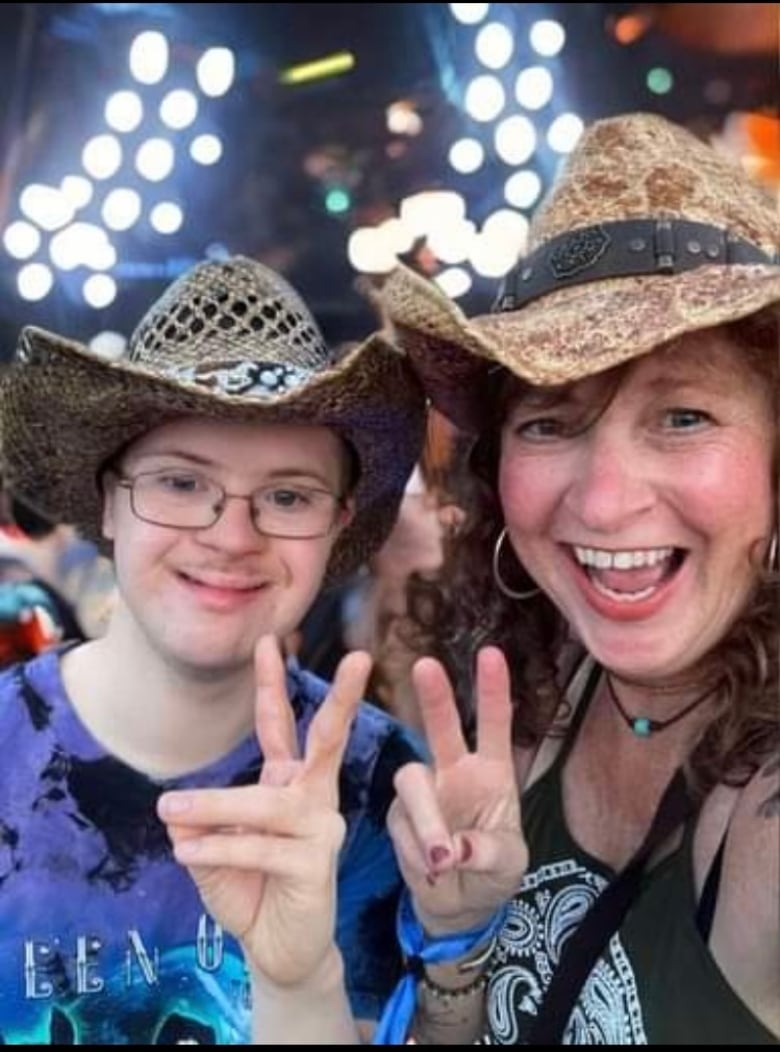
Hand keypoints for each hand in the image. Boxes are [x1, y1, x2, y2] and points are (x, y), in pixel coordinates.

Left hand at [157, 635, 371, 986]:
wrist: (279, 950)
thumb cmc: (250, 892)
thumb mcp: (210, 852)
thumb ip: (197, 826)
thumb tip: (178, 812)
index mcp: (291, 783)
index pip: (281, 727)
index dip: (273, 684)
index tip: (268, 640)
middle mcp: (313, 797)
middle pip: (329, 740)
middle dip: (345, 698)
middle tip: (362, 658)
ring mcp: (321, 828)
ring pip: (267, 803)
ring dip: (214, 805)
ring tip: (169, 809)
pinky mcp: (318, 862)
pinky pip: (260, 846)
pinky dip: (219, 848)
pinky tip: (188, 853)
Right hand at [388, 646, 526, 935]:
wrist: (461, 906)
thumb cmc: (493, 873)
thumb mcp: (507, 865)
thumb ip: (485, 853)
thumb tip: (454, 850)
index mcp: (493, 773)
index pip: (494, 724)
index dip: (492, 689)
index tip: (490, 653)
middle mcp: (455, 772)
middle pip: (441, 727)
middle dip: (435, 696)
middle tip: (426, 666)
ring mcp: (425, 793)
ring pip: (412, 782)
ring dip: (426, 820)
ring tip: (444, 860)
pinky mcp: (399, 817)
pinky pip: (401, 826)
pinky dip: (417, 853)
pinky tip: (434, 873)